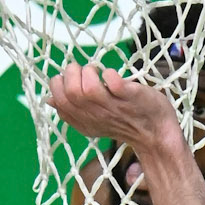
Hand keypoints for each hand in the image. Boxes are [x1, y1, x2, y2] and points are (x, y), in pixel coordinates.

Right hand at [46, 64, 179, 150]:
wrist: (155, 133)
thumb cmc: (123, 121)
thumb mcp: (92, 119)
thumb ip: (72, 110)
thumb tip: (49, 100)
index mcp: (82, 120)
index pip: (59, 101)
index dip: (59, 84)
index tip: (71, 78)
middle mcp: (95, 115)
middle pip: (71, 93)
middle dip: (73, 73)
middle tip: (84, 71)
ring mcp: (113, 107)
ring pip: (90, 89)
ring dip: (91, 72)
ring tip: (98, 72)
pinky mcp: (131, 98)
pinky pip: (116, 84)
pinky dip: (111, 75)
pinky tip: (112, 75)